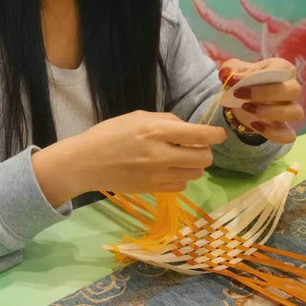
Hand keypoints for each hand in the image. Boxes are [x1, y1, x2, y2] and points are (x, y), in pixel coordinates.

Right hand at [32, 110, 226, 206]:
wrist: (86, 162)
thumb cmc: (109, 133)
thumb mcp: (137, 116)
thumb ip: (165, 120)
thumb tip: (186, 129)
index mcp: (156, 131)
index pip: (199, 135)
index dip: (216, 135)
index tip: (220, 134)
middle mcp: (161, 154)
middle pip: (204, 158)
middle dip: (204, 151)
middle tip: (195, 147)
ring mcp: (158, 175)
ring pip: (195, 174)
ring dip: (193, 165)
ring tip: (179, 158)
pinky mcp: (153, 190)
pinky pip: (181, 186)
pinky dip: (181, 177)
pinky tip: (169, 170)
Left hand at [218, 58, 302, 144]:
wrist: (241, 98)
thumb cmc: (243, 78)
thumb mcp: (233, 70)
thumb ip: (231, 69)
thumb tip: (229, 74)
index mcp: (282, 69)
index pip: (282, 68)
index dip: (261, 74)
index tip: (236, 79)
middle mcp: (291, 88)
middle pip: (294, 90)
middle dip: (266, 93)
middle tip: (239, 94)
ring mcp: (290, 109)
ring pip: (296, 113)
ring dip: (270, 112)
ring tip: (246, 108)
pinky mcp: (284, 128)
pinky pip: (289, 135)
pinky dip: (272, 133)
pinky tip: (254, 125)